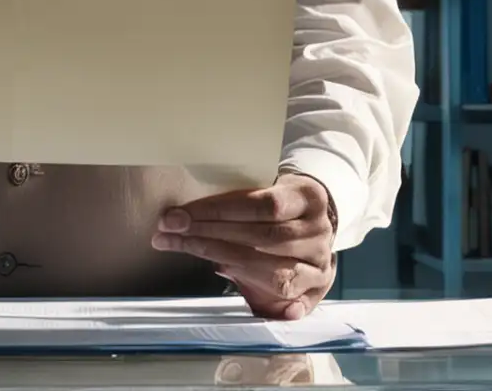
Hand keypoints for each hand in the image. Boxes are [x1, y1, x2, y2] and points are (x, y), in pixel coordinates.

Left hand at [152, 172, 337, 319]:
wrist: (315, 219)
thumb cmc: (280, 202)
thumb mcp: (269, 188)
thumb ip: (241, 199)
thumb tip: (188, 211)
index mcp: (308, 197)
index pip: (262, 204)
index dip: (218, 210)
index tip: (179, 214)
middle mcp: (318, 231)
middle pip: (261, 237)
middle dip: (210, 235)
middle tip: (170, 231)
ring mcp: (320, 261)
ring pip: (271, 270)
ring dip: (221, 261)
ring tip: (185, 249)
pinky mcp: (319, 287)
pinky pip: (294, 299)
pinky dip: (271, 302)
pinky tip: (251, 303)